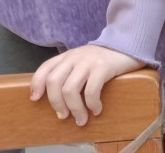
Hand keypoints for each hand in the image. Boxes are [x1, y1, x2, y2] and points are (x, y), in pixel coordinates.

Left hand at [30, 44, 145, 125]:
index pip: (45, 68)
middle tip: (63, 115)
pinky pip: (91, 90)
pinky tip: (96, 109)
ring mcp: (89, 61)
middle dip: (56, 103)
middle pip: (54, 81)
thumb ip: (70, 73)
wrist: (129, 46)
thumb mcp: (83, 61)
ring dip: (74, 109)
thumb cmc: (104, 59)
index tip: (35, 99)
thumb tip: (58, 100)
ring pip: (70, 89)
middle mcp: (75, 57)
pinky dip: (92, 104)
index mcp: (68, 56)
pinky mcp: (103, 66)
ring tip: (81, 119)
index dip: (37, 84)